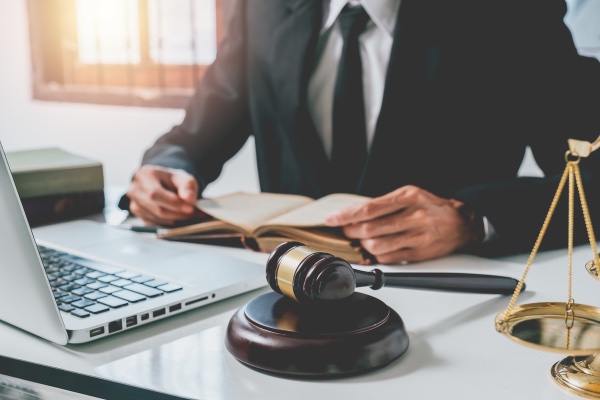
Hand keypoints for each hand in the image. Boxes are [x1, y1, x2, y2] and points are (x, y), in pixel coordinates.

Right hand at [126, 165, 200, 225]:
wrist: (163, 185)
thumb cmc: (173, 181)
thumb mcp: (183, 178)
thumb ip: (187, 186)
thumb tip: (189, 199)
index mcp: (144, 175)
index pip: (155, 194)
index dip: (174, 204)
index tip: (191, 208)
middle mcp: (134, 190)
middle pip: (156, 209)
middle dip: (178, 214)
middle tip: (195, 214)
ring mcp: (134, 205)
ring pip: (156, 219)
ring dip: (176, 220)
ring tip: (190, 216)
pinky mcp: (139, 217)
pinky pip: (155, 225)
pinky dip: (170, 225)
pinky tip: (180, 219)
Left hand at [324, 185, 482, 263]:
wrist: (461, 223)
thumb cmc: (431, 207)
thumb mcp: (409, 195)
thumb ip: (383, 204)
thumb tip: (352, 214)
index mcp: (409, 197)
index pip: (369, 208)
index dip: (346, 215)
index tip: (331, 219)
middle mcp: (414, 216)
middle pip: (370, 228)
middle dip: (350, 232)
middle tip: (344, 231)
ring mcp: (417, 236)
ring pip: (376, 245)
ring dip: (362, 245)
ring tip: (360, 240)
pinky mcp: (419, 253)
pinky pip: (388, 258)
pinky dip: (375, 255)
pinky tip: (373, 250)